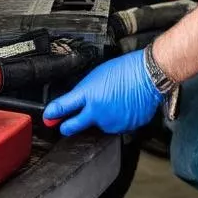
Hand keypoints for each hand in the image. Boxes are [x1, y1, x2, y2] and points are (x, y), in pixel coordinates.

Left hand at [42, 51, 161, 135]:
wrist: (148, 75)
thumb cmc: (124, 69)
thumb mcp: (96, 75)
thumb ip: (84, 91)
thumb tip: (76, 101)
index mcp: (88, 95)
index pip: (64, 107)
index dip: (53, 114)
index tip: (49, 118)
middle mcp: (97, 112)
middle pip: (75, 125)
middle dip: (67, 126)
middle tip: (64, 126)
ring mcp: (111, 122)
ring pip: (99, 126)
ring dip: (100, 119)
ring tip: (111, 102)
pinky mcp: (125, 127)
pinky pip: (116, 126)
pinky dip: (117, 120)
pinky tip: (122, 107)